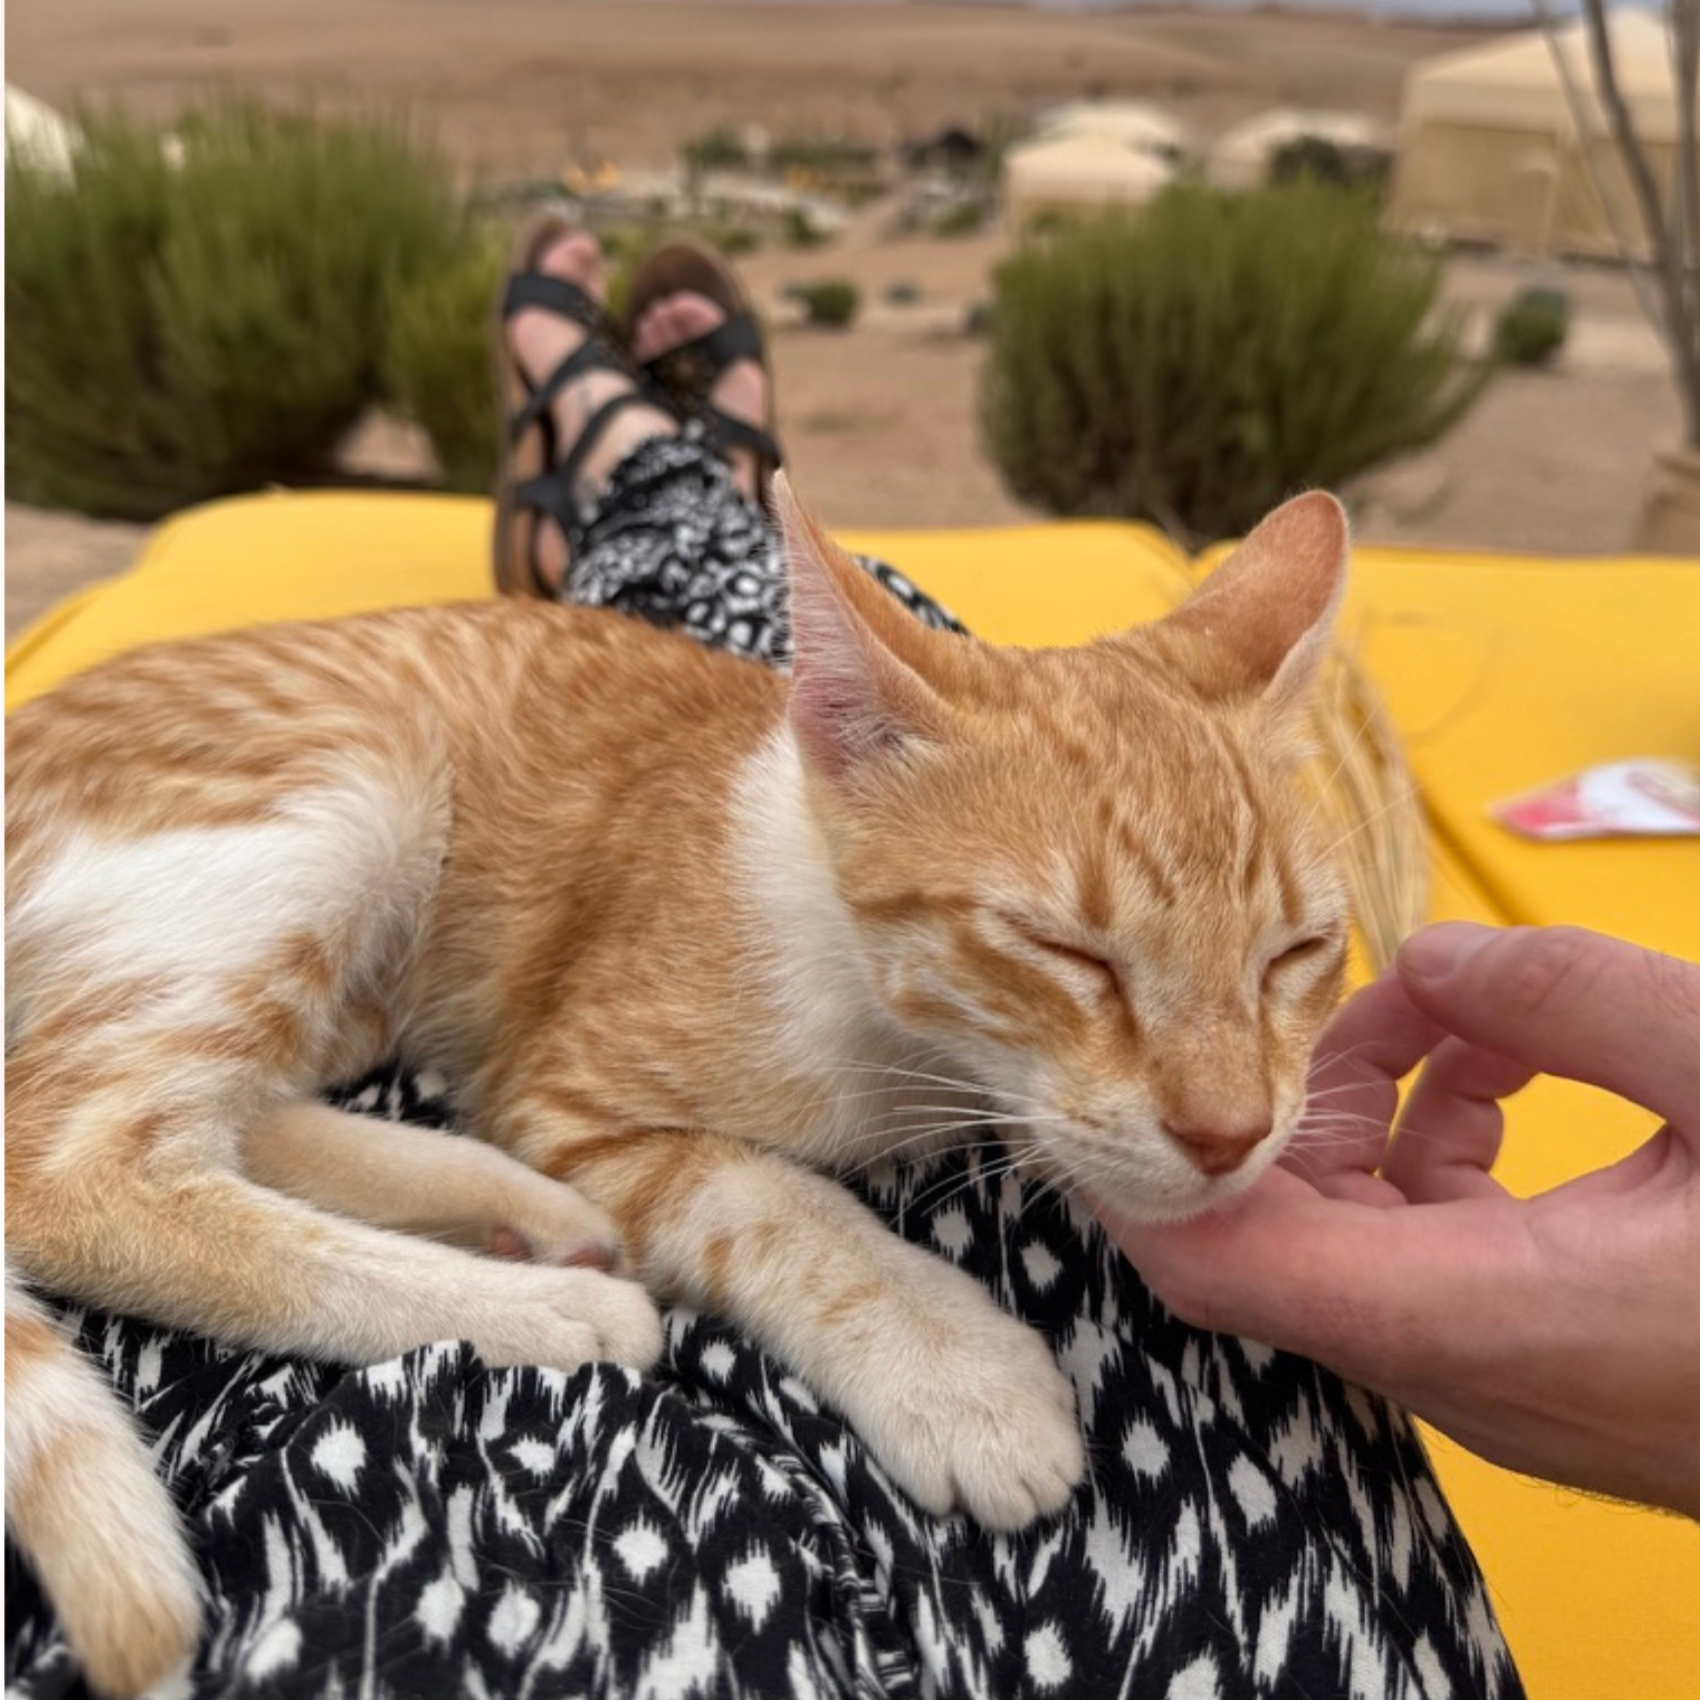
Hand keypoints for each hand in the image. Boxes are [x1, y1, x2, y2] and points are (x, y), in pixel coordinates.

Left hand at [1097, 922, 1699, 1518]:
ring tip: (1444, 1010)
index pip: (1223, 1268)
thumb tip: (1439, 954)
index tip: (1101, 1066)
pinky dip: (1444, 1147)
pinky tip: (1509, 1066)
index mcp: (1474, 1316)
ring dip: (1374, 1113)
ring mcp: (1505, 1366)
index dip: (1139, 1173)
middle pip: (1282, 1235)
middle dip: (1278, 1102)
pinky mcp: (1554, 1350)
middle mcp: (1461, 1361)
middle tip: (1309, 993)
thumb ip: (1571, 1002)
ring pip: (1364, 1233)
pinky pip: (1443, 1243)